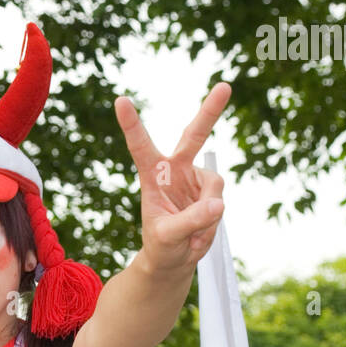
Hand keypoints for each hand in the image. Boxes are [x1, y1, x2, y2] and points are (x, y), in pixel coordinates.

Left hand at [114, 82, 230, 277]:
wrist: (174, 260)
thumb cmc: (161, 246)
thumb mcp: (168, 237)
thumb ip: (189, 220)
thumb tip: (217, 204)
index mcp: (152, 175)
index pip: (140, 146)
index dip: (131, 124)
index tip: (120, 101)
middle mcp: (175, 170)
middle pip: (194, 135)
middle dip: (210, 111)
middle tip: (225, 86)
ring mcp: (195, 180)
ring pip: (214, 186)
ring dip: (207, 216)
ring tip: (191, 236)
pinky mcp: (211, 193)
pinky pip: (220, 203)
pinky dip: (212, 224)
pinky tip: (199, 236)